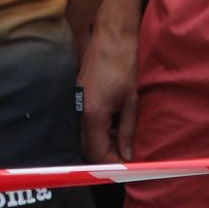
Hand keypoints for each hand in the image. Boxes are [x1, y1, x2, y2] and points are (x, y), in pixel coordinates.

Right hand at [77, 22, 137, 162]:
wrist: (111, 37)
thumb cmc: (123, 65)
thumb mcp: (131, 101)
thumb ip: (127, 130)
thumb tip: (127, 154)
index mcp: (93, 113)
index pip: (96, 151)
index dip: (110, 164)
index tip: (125, 170)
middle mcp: (80, 110)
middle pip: (87, 146)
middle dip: (105, 157)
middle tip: (125, 160)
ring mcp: (77, 101)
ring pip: (85, 134)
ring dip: (102, 143)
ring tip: (124, 143)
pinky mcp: (79, 94)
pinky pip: (85, 121)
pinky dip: (99, 130)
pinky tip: (115, 127)